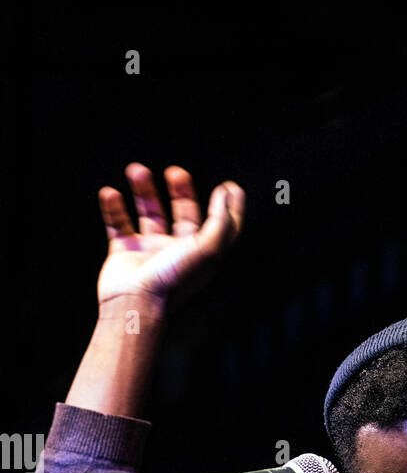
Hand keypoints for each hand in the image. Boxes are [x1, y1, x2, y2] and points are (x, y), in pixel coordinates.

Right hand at [96, 163, 244, 306]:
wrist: (135, 302)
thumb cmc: (173, 279)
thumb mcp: (207, 248)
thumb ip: (221, 220)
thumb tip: (228, 193)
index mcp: (201, 253)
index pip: (221, 227)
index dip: (228, 208)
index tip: (230, 187)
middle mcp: (177, 252)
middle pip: (185, 214)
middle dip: (182, 191)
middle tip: (175, 172)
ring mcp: (150, 251)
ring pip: (150, 213)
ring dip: (144, 190)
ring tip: (136, 170)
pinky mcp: (125, 253)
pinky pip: (119, 224)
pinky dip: (114, 207)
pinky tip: (110, 193)